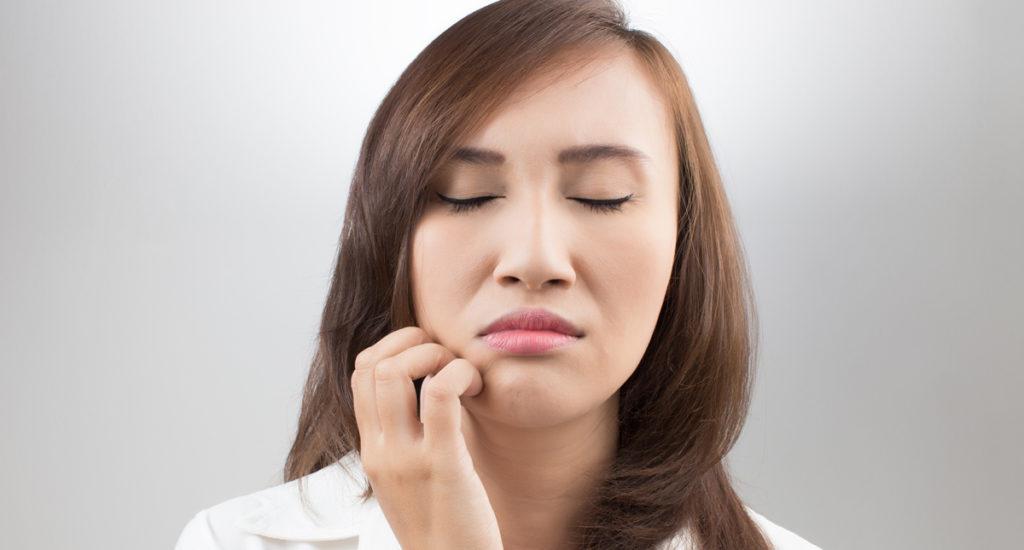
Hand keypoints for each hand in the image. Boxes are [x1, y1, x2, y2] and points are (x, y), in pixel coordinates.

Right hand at [351, 326, 502, 549]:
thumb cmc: (443, 527)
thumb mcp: (409, 479)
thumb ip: (407, 439)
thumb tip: (424, 394)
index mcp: (372, 451)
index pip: (359, 374)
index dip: (392, 348)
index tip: (427, 353)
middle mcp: (381, 451)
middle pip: (372, 365)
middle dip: (413, 343)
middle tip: (446, 357)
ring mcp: (407, 457)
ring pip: (394, 372)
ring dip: (434, 354)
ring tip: (461, 372)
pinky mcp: (442, 464)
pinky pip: (440, 394)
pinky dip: (460, 373)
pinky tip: (477, 386)